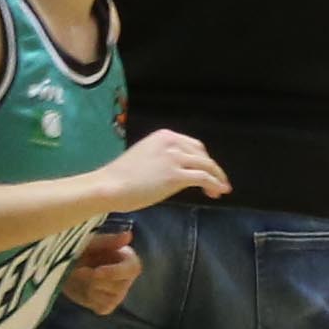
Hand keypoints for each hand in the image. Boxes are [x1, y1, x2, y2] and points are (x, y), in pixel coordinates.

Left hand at [63, 227, 141, 318]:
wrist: (63, 266)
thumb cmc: (80, 250)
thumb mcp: (90, 242)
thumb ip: (108, 241)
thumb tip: (128, 236)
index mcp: (128, 260)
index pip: (132, 270)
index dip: (114, 272)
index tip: (96, 272)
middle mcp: (127, 279)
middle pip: (118, 287)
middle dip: (95, 281)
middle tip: (77, 270)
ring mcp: (118, 294)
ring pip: (109, 298)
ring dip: (90, 289)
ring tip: (79, 276)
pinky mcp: (107, 305)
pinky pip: (102, 308)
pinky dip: (89, 300)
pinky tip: (82, 289)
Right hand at [102, 130, 228, 208]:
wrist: (108, 186)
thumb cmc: (120, 176)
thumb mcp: (146, 156)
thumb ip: (164, 158)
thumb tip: (179, 170)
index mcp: (164, 136)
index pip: (193, 146)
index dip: (204, 159)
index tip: (208, 170)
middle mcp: (172, 143)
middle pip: (203, 155)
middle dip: (213, 169)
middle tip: (217, 182)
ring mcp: (175, 158)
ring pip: (207, 166)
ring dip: (217, 178)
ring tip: (220, 190)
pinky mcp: (176, 175)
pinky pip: (203, 178)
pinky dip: (214, 184)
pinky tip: (218, 192)